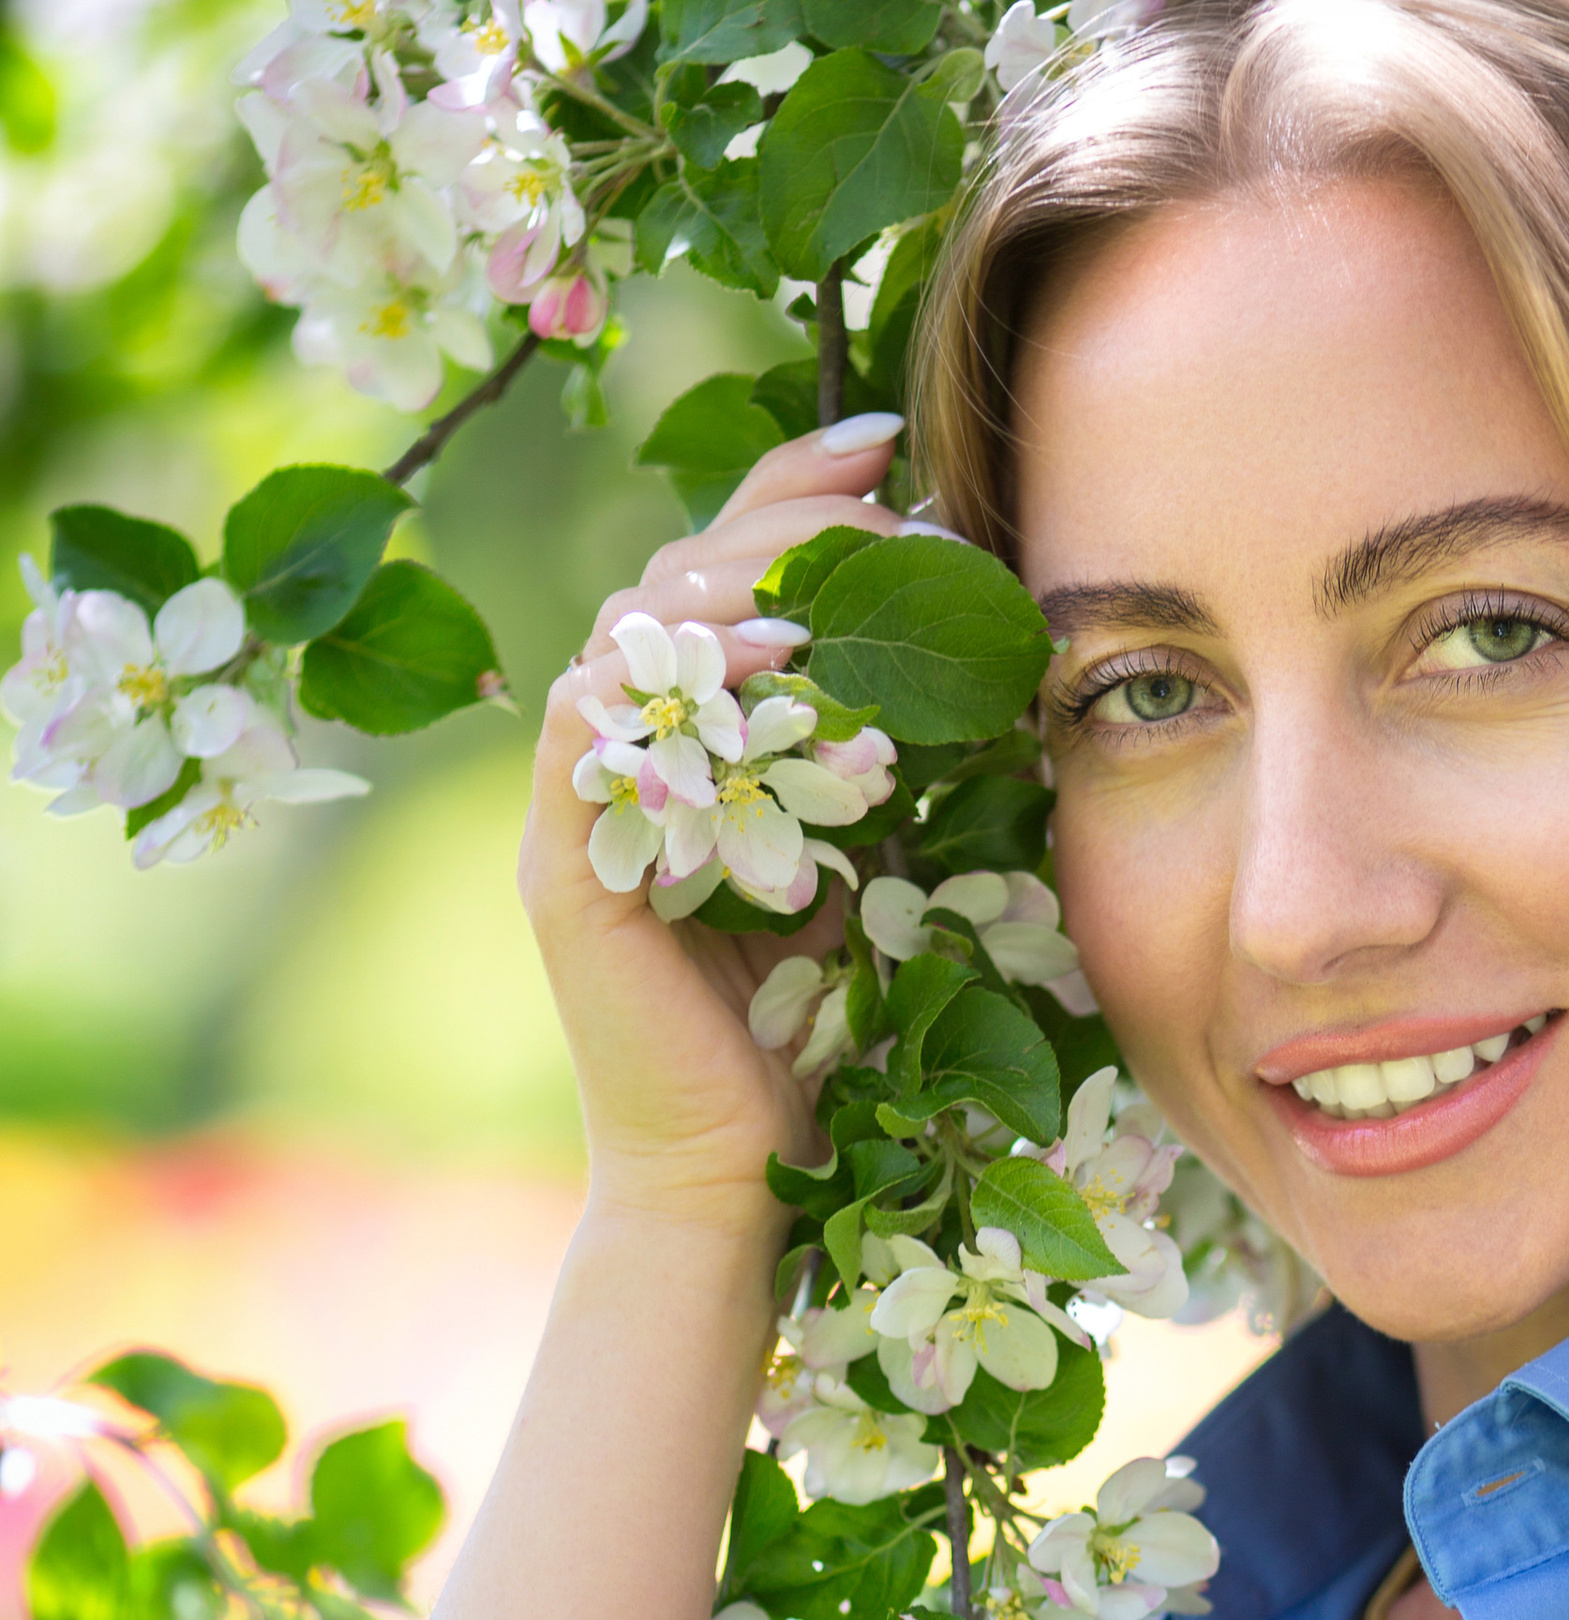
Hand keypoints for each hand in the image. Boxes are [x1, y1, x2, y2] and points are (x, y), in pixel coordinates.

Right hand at [522, 423, 905, 1232]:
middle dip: (778, 516)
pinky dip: (670, 679)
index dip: (792, 498)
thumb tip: (953, 658)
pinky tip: (759, 658)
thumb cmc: (809, 1038)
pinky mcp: (564, 873)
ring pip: (626, 632)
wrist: (741, 1180)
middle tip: (882, 488)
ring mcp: (575, 812)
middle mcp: (616, 759)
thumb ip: (867, 766)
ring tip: (831, 571)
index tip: (887, 439)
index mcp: (684, 745)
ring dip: (732, 583)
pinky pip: (592, 729)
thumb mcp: (860, 867)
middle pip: (669, 578)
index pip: (722, 580)